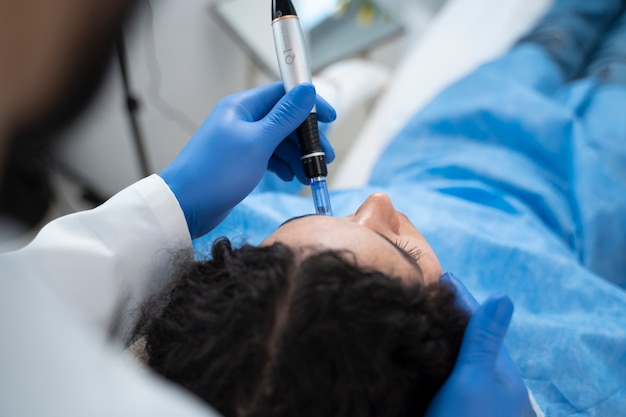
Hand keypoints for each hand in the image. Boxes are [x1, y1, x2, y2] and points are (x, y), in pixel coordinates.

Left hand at [159, 82, 335, 237]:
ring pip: (280, 141)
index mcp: (242, 107)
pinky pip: (270, 157)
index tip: (329, 118)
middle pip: (285, 120)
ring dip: (298, 156)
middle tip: (325, 156)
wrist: (186, 205)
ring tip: (310, 174)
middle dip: (307, 138)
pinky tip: (291, 177)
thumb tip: (307, 89)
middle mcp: (242, 120)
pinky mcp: (241, 161)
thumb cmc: (216, 172)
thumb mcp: (258, 142)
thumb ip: (285, 116)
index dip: (309, 104)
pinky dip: (284, 165)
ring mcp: (241, 141)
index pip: (284, 94)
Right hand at [426, 273, 529, 416]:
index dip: (462, 300)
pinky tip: (414, 352)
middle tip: (424, 292)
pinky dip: (426, 359)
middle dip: (446, 317)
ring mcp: (470, 398)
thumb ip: (483, 341)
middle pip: (466, 341)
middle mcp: (489, 385)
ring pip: (451, 359)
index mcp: (503, 376)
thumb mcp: (474, 380)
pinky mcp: (449, 406)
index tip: (444, 276)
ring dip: (435, 337)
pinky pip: (437, 375)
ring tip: (417, 315)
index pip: (481, 326)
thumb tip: (504, 294)